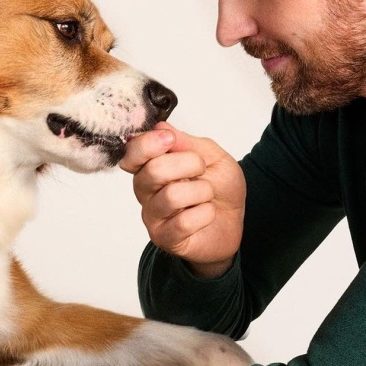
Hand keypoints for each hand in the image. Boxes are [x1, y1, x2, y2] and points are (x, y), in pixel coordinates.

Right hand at [120, 122, 245, 277]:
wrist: (234, 222)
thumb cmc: (220, 189)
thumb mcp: (213, 156)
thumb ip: (187, 142)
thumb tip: (160, 128)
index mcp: (151, 166)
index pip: (131, 154)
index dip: (147, 144)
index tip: (169, 139)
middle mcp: (146, 191)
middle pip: (152, 171)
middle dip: (188, 164)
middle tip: (202, 169)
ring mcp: (153, 216)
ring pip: (172, 196)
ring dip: (202, 192)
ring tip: (207, 196)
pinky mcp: (164, 238)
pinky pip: (183, 222)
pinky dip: (205, 214)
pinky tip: (207, 214)